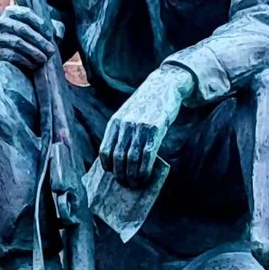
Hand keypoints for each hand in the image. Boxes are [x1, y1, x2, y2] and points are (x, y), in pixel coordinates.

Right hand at [0, 4, 60, 73]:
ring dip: (33, 51)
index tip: (51, 35)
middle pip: (22, 29)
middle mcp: (3, 22)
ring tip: (44, 58)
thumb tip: (57, 34)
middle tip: (51, 50)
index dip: (39, 24)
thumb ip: (56, 27)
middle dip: (39, 40)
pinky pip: (12, 55)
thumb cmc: (38, 37)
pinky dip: (25, 60)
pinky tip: (35, 64)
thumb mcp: (47, 29)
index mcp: (13, 11)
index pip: (26, 13)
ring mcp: (0, 37)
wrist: (25, 55)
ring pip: (17, 42)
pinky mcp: (0, 52)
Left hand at [98, 66, 190, 183]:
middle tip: (126, 183)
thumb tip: (118, 157)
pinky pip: (148, 154)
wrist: (164, 85)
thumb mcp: (127, 114)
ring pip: (132, 159)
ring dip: (133, 175)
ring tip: (136, 183)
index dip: (107, 166)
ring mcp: (140, 127)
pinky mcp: (156, 129)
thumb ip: (122, 132)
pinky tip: (147, 175)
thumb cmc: (146, 104)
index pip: (105, 150)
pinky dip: (146, 168)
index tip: (112, 174)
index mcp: (115, 122)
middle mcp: (125, 125)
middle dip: (121, 175)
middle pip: (118, 157)